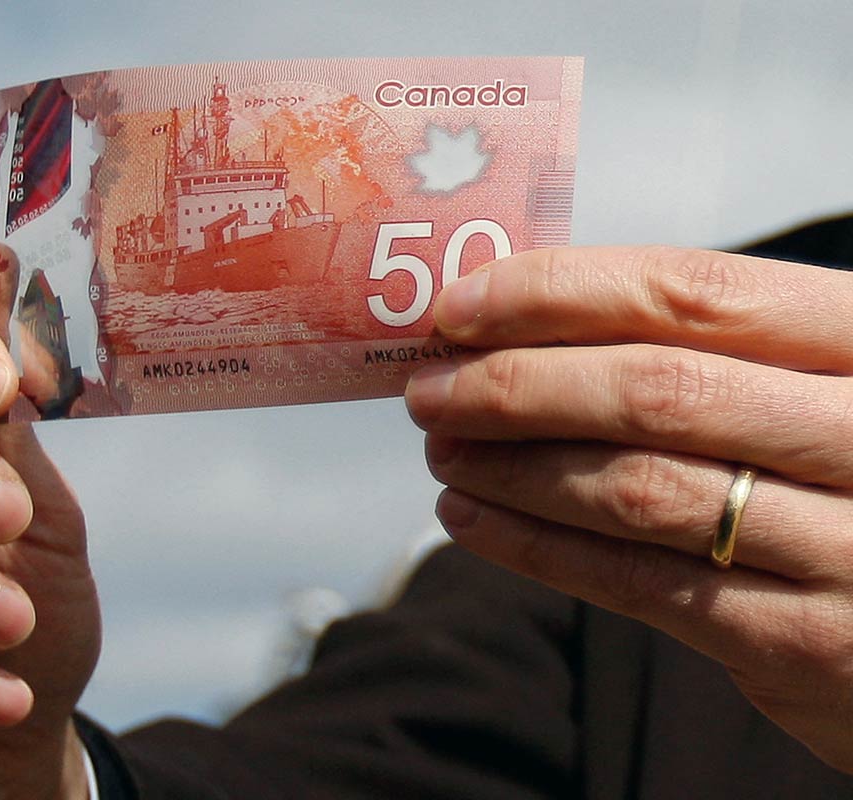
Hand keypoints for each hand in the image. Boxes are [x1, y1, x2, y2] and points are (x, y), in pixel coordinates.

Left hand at [406, 246, 852, 772]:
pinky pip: (640, 582)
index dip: (559, 293)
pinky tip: (472, 520)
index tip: (459, 307)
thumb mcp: (818, 386)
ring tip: (442, 451)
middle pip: (656, 390)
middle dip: (518, 386)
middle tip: (429, 390)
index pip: (695, 292)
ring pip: (638, 490)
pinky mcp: (800, 641)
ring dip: (514, 467)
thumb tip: (521, 328)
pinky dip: (538, 547)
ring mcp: (846, 546)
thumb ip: (713, 354)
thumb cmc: (851, 478)